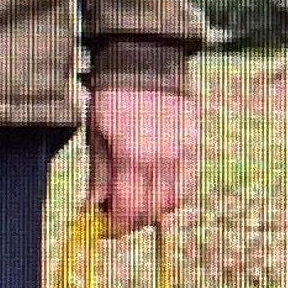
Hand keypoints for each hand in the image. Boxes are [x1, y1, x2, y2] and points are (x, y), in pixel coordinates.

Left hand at [85, 87, 198, 235]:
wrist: (146, 59)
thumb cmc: (113, 95)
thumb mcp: (96, 135)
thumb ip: (98, 176)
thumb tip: (93, 209)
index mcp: (131, 156)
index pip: (127, 211)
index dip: (112, 227)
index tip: (100, 227)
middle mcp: (161, 159)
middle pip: (150, 213)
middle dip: (129, 222)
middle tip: (113, 217)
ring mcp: (181, 154)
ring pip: (171, 204)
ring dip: (151, 212)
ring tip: (133, 202)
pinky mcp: (193, 147)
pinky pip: (185, 186)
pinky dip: (169, 196)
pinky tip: (153, 189)